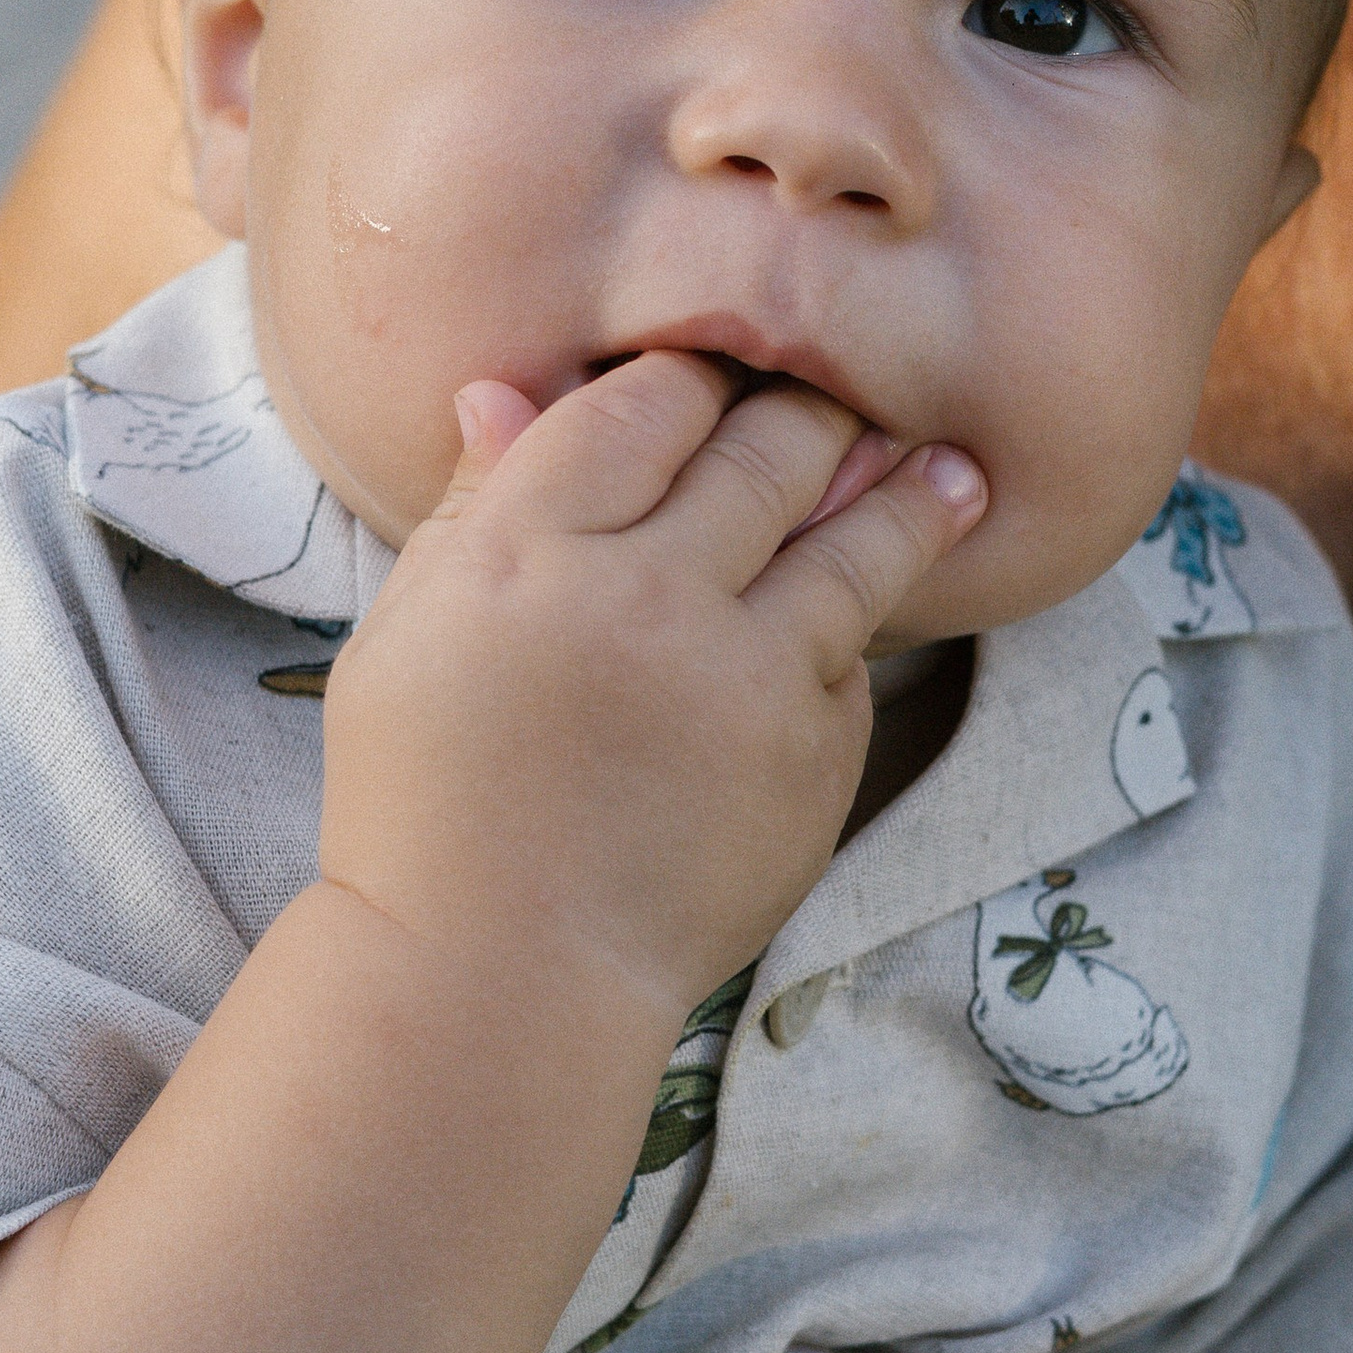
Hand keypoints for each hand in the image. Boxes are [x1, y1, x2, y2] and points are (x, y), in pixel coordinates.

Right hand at [322, 357, 985, 1033]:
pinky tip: (876, 595)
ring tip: (943, 468)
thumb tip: (506, 391)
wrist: (504, 974)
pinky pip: (851, 656)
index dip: (689, 378)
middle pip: (764, 447)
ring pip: (856, 538)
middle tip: (831, 397)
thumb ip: (474, 510)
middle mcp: (647, 594)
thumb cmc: (432, 802)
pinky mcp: (815, 752)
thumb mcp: (409, 639)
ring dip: (901, 489)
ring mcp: (747, 676)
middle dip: (804, 410)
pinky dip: (855, 627)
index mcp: (527, 552)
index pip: (643, 405)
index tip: (713, 378)